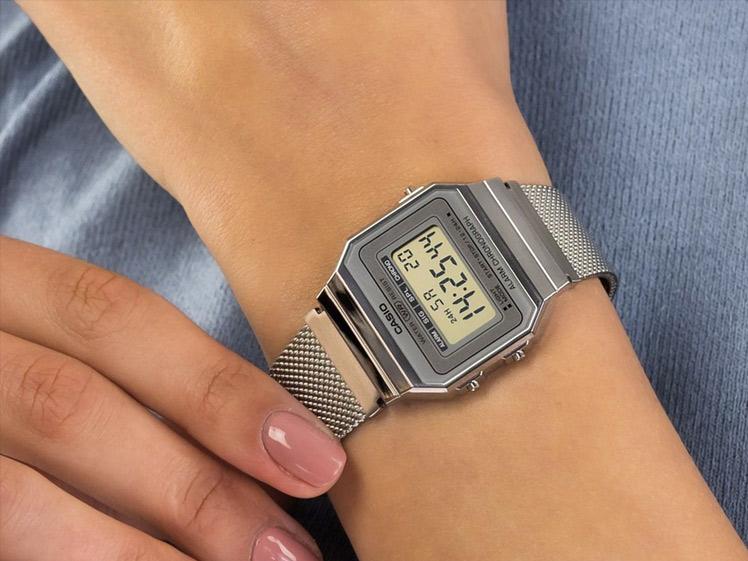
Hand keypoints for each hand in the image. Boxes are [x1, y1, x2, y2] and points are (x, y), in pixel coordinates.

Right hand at [0, 237, 342, 560]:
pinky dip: (72, 560)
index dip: (219, 388)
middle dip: (191, 485)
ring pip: (16, 495)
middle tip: (288, 550)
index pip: (115, 317)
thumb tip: (258, 441)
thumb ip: (120, 376)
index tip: (314, 455)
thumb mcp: (36, 338)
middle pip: (73, 405)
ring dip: (134, 550)